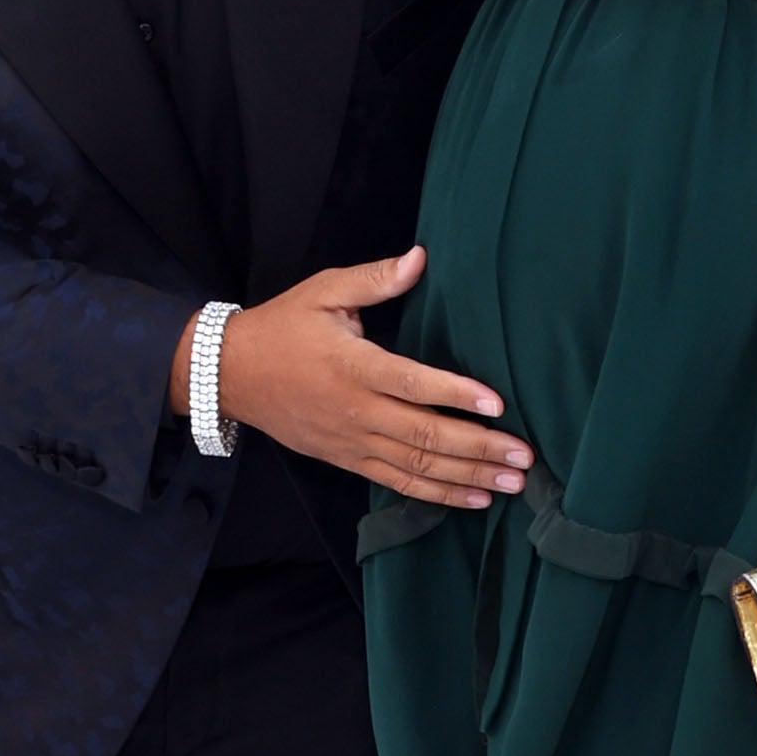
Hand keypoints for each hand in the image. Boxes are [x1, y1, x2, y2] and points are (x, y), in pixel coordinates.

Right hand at [173, 249, 532, 508]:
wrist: (231, 375)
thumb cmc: (282, 327)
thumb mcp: (324, 290)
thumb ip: (375, 277)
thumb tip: (420, 257)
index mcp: (354, 366)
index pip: (414, 384)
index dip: (457, 395)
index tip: (498, 404)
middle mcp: (356, 411)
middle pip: (426, 436)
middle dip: (480, 448)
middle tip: (525, 455)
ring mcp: (353, 442)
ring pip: (418, 467)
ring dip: (469, 476)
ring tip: (512, 482)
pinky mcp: (348, 460)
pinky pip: (398, 483)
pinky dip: (438, 495)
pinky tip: (474, 497)